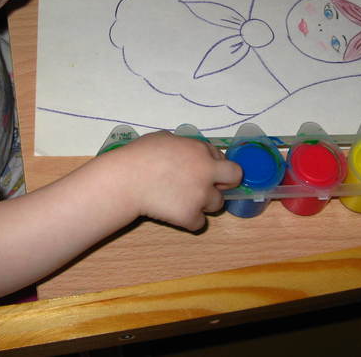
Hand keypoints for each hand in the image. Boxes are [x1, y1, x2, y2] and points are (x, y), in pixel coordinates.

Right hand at [101, 131, 241, 231]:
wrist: (126, 180)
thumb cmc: (139, 156)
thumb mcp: (164, 139)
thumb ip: (183, 146)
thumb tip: (185, 152)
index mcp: (200, 151)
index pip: (222, 158)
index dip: (212, 165)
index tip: (202, 171)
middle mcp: (207, 172)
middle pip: (234, 178)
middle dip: (226, 183)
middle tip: (210, 188)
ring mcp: (201, 195)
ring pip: (217, 204)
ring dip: (203, 203)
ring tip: (181, 200)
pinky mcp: (190, 216)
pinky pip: (199, 223)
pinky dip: (189, 220)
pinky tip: (173, 213)